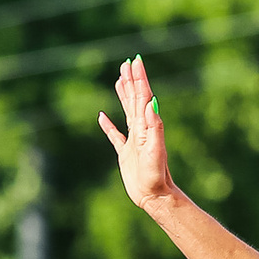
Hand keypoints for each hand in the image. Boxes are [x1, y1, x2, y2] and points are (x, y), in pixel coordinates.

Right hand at [98, 56, 177, 212]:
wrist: (156, 196)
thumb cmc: (157, 176)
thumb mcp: (156, 151)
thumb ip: (155, 127)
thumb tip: (153, 103)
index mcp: (146, 126)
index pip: (142, 97)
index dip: (139, 79)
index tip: (135, 62)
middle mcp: (140, 130)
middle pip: (135, 100)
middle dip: (131, 81)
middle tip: (127, 63)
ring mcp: (132, 141)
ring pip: (126, 112)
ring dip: (123, 95)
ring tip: (119, 80)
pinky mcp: (125, 154)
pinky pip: (114, 135)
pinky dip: (108, 125)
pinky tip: (102, 117)